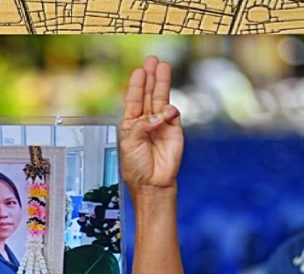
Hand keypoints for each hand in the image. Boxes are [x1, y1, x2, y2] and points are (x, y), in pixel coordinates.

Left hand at [119, 56, 183, 194]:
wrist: (152, 183)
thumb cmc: (136, 166)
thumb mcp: (129, 143)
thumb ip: (140, 126)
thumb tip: (157, 115)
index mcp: (131, 123)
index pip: (134, 99)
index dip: (136, 85)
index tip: (139, 71)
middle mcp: (146, 121)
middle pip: (149, 94)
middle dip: (151, 77)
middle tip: (153, 60)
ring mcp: (161, 124)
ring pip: (161, 99)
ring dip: (162, 83)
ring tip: (163, 67)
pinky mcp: (174, 130)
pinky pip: (172, 114)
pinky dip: (169, 110)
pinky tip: (166, 110)